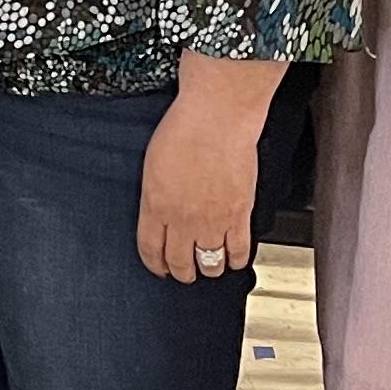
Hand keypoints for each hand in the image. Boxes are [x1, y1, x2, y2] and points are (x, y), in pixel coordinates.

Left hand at [134, 64, 272, 283]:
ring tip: (208, 266)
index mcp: (155, 205)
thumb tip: (158, 213)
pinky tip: (232, 258)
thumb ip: (155, 196)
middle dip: (180, 272)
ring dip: (208, 270)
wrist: (217, 117)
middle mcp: (182, 219)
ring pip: (210, 264)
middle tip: (182, 271)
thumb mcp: (152, 164)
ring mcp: (213, 220)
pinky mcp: (239, 215)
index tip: (159, 268)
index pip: (150, 250)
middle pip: (180, 263)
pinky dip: (235, 260)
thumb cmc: (184, 129)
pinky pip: (238, 252)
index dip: (155, 264)